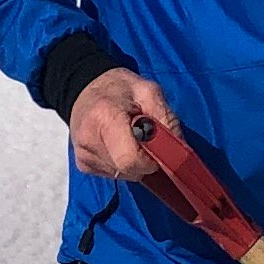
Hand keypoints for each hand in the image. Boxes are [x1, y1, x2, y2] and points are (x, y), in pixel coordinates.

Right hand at [66, 66, 182, 180]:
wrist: (84, 88)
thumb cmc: (120, 88)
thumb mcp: (149, 91)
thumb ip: (167, 120)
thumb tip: (179, 153)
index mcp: (106, 119)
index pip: (131, 160)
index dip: (150, 160)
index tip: (155, 146)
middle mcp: (89, 141)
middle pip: (129, 170)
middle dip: (145, 161)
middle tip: (144, 139)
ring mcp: (84, 156)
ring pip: (123, 175)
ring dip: (134, 162)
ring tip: (128, 137)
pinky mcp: (84, 165)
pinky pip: (113, 174)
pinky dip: (122, 163)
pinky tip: (117, 144)